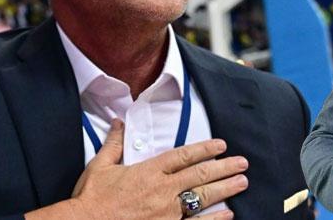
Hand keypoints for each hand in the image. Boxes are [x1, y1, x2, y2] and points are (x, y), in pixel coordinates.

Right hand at [73, 119, 245, 218]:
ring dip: (225, 189)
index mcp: (148, 172)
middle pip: (200, 174)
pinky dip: (214, 219)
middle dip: (224, 167)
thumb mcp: (100, 166)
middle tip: (242, 163)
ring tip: (242, 182)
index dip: (205, 148)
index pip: (184, 155)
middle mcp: (162, 190)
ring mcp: (167, 213)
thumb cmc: (90, 199)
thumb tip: (118, 122)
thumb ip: (114, 144)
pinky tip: (228, 214)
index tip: (221, 145)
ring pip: (203, 197)